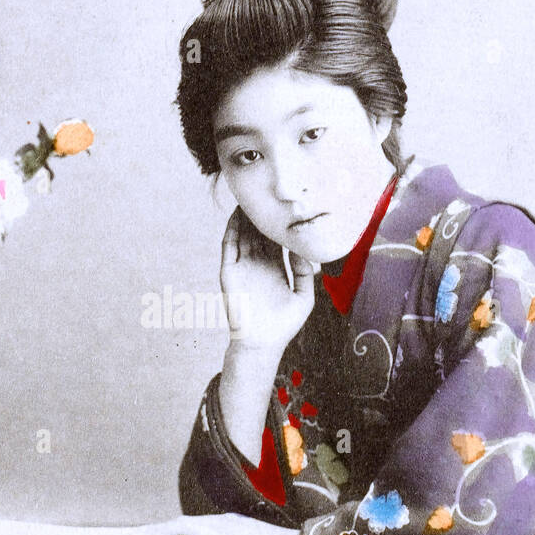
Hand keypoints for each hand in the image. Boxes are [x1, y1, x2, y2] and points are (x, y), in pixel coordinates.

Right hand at [220, 208, 315, 353]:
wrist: (262, 344)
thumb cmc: (283, 325)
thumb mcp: (303, 297)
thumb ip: (305, 273)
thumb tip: (301, 251)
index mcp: (274, 268)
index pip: (275, 239)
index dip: (279, 222)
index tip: (287, 205)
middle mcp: (257, 264)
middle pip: (258, 232)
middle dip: (262, 214)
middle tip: (268, 190)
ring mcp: (242, 267)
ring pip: (242, 234)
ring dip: (245, 216)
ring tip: (252, 194)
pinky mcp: (229, 272)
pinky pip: (229, 246)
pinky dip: (232, 229)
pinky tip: (238, 214)